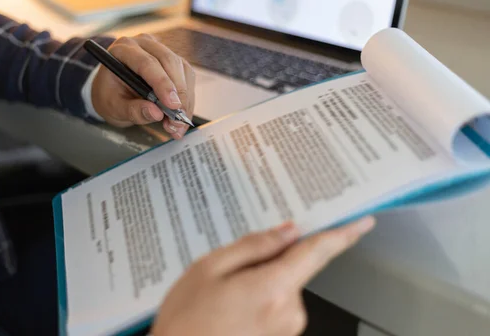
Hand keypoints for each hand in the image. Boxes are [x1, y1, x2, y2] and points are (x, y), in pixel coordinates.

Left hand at [91, 34, 194, 138]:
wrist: (113, 90)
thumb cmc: (110, 96)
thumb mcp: (114, 107)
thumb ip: (133, 110)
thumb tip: (156, 113)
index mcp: (123, 50)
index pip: (146, 63)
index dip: (162, 84)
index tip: (172, 106)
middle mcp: (144, 44)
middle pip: (169, 62)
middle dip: (178, 93)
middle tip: (178, 120)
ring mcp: (161, 50)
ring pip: (182, 69)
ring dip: (185, 98)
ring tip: (177, 124)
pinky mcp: (174, 61)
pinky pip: (187, 77)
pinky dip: (187, 98)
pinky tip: (181, 114)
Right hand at [152, 217, 375, 335]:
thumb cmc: (186, 322)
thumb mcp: (208, 269)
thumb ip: (252, 247)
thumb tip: (286, 232)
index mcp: (272, 289)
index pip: (317, 254)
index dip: (343, 235)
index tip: (362, 222)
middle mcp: (288, 313)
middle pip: (293, 268)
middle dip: (270, 259)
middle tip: (231, 267)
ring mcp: (285, 330)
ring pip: (282, 287)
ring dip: (260, 281)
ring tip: (222, 294)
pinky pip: (276, 305)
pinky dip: (258, 298)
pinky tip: (228, 306)